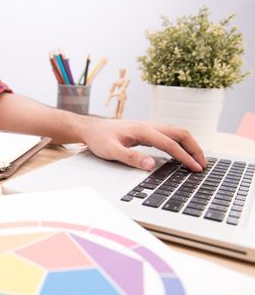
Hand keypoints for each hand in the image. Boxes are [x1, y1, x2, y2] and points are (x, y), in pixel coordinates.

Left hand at [81, 118, 206, 170]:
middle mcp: (149, 126)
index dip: (185, 156)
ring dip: (189, 145)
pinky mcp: (146, 132)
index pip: (170, 144)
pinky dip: (180, 144)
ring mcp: (149, 128)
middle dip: (195, 149)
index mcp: (143, 130)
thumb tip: (150, 164)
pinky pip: (169, 136)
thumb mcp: (111, 151)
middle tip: (203, 165)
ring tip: (197, 161)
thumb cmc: (99, 139)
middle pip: (181, 133)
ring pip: (177, 133)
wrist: (90, 129)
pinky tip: (181, 154)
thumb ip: (130, 157)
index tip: (195, 168)